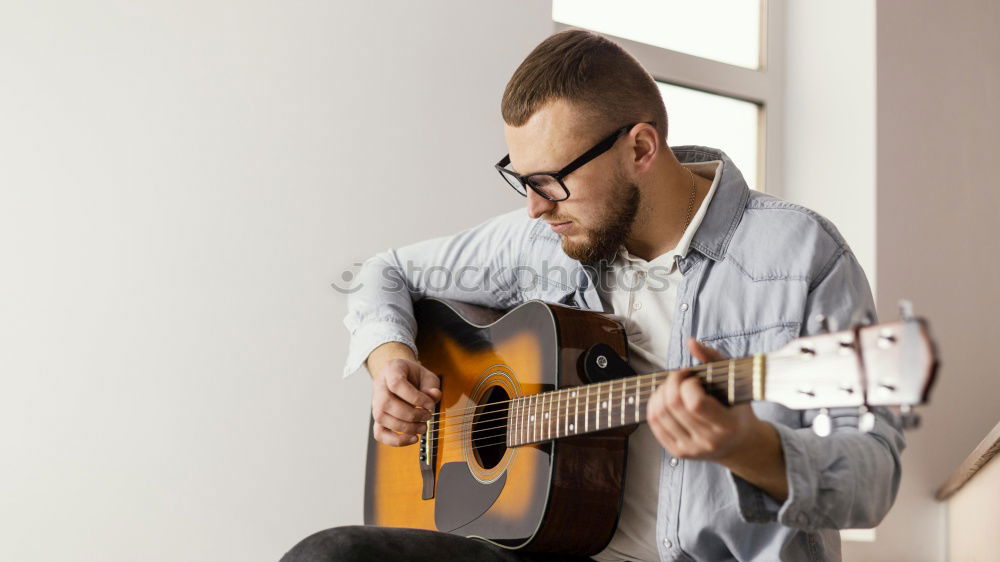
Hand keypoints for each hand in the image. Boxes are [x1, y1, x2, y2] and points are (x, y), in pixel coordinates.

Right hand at [370, 356, 441, 446]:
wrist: (400, 377)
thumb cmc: (413, 376)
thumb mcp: (426, 376)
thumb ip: (432, 385)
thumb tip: (434, 396)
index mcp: (391, 370)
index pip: (396, 384)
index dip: (415, 397)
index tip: (430, 405)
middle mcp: (379, 386)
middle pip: (387, 403)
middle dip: (412, 414)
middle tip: (428, 416)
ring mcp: (376, 403)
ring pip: (382, 419)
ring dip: (406, 427)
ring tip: (423, 427)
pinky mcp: (378, 419)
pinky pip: (379, 433)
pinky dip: (395, 440)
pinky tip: (412, 439)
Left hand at [645, 338, 758, 462]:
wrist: (738, 445)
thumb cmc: (736, 409)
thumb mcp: (734, 383)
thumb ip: (714, 359)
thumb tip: (691, 342)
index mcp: (727, 426)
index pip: (695, 403)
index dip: (687, 384)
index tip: (694, 377)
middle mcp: (708, 441)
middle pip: (673, 405)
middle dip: (672, 382)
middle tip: (680, 376)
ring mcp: (691, 449)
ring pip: (659, 413)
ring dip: (661, 392)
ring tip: (673, 386)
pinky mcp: (677, 452)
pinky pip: (654, 424)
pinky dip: (654, 404)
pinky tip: (665, 398)